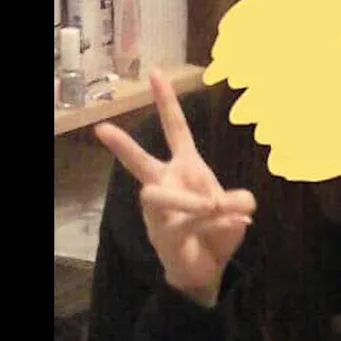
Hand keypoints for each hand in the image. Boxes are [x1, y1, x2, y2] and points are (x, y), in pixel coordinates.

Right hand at [94, 70, 254, 307]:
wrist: (207, 267)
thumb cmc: (217, 229)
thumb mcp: (238, 210)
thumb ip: (239, 202)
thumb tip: (232, 207)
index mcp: (186, 167)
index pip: (175, 129)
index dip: (167, 102)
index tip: (155, 73)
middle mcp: (167, 184)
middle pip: (142, 163)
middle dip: (123, 147)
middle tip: (101, 129)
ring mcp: (160, 211)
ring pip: (161, 195)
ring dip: (195, 202)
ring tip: (214, 209)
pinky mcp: (164, 235)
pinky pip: (190, 223)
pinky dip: (219, 224)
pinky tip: (232, 226)